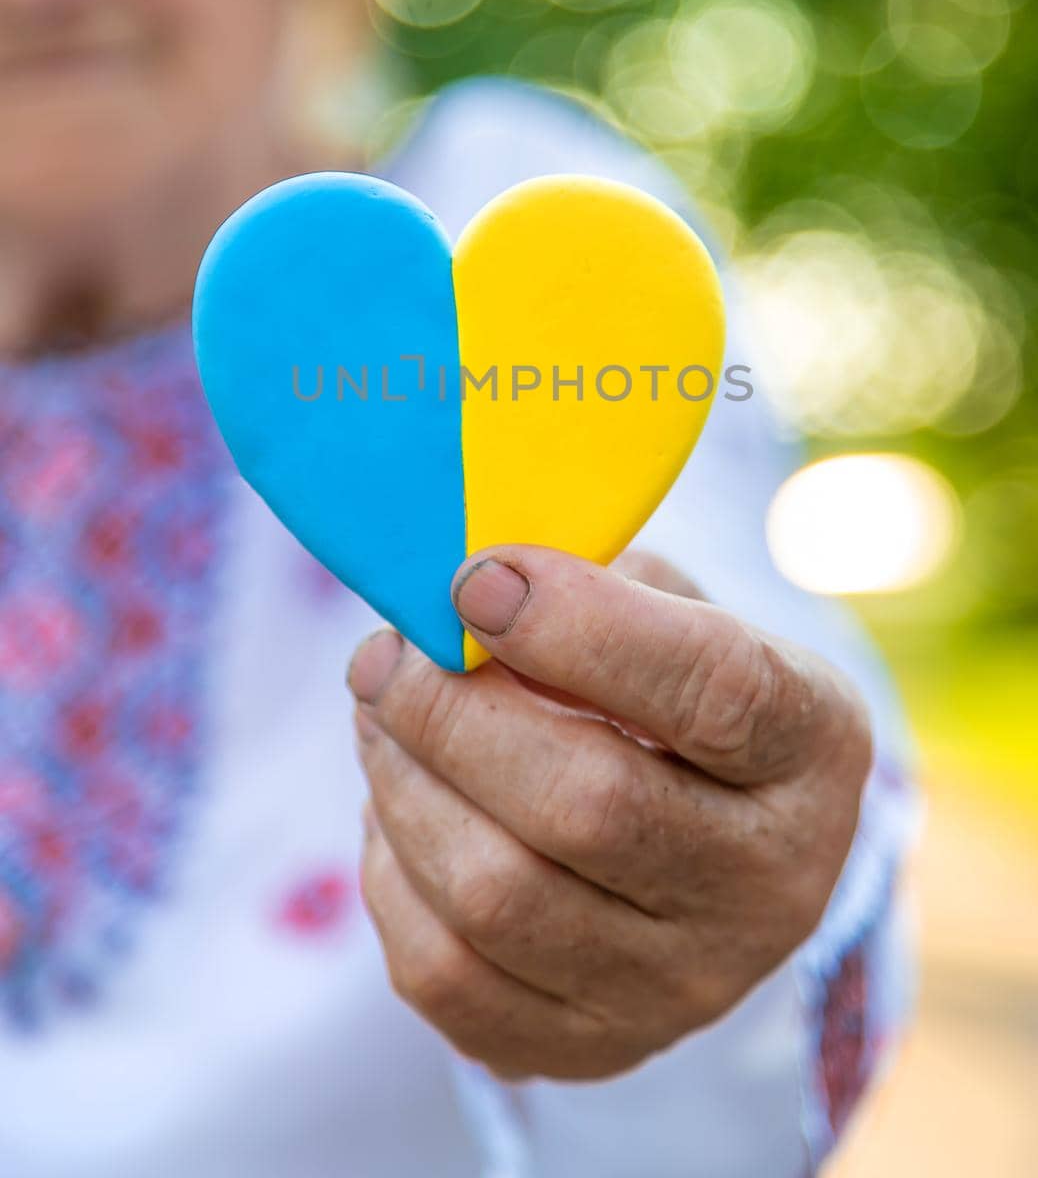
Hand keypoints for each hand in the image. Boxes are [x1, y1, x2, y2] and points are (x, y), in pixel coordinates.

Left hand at [347, 545, 871, 1081]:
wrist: (707, 840)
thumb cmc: (672, 689)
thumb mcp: (675, 610)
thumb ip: (590, 581)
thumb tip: (454, 587)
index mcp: (813, 745)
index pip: (715, 688)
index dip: (579, 625)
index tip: (475, 579)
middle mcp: (772, 884)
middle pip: (588, 805)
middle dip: (451, 714)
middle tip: (387, 653)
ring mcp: (684, 986)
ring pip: (498, 897)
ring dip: (404, 786)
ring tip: (380, 716)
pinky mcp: (590, 1049)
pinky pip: (443, 974)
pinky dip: (391, 876)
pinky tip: (398, 806)